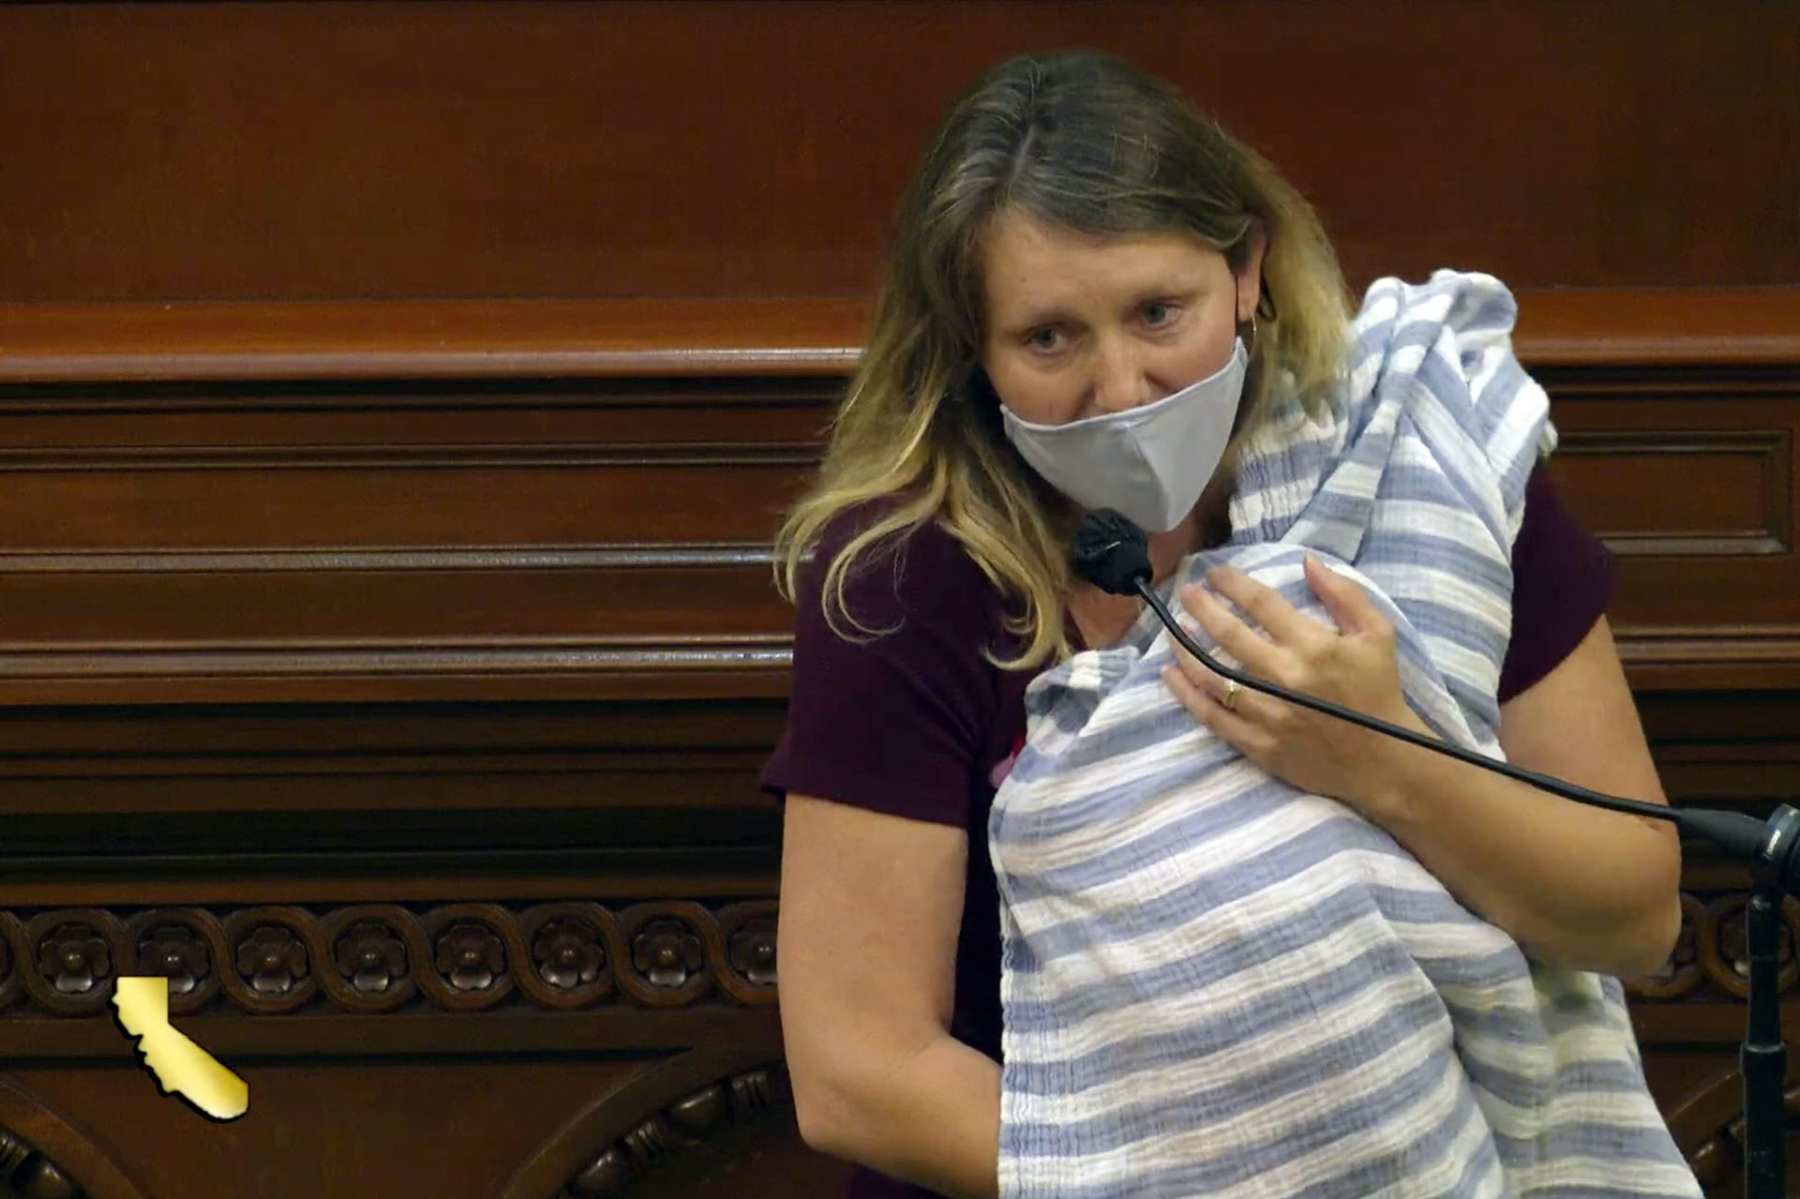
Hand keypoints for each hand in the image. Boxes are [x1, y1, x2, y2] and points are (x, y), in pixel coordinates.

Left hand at [1161, 555, 1429, 818]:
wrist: (1384, 760)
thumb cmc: (1379, 691)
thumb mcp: (1377, 634)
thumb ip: (1343, 594)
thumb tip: (1307, 560)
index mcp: (1313, 645)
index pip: (1261, 604)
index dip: (1232, 584)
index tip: (1214, 574)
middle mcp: (1285, 676)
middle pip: (1230, 634)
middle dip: (1202, 608)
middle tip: (1185, 593)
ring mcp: (1268, 713)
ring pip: (1212, 675)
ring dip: (1186, 649)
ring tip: (1172, 631)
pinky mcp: (1258, 744)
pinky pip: (1212, 717)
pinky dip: (1186, 694)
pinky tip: (1170, 675)